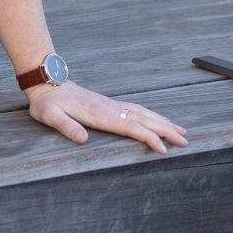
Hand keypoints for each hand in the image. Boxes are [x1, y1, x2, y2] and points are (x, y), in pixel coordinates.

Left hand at [26, 82, 187, 154]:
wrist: (47, 82)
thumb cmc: (48, 103)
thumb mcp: (50, 116)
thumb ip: (66, 127)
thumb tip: (83, 140)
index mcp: (100, 114)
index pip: (130, 127)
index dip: (148, 138)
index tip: (163, 149)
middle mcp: (110, 108)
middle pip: (144, 119)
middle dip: (165, 130)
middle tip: (185, 141)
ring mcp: (111, 105)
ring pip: (143, 113)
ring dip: (163, 122)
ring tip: (181, 131)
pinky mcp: (109, 104)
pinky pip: (136, 110)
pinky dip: (151, 115)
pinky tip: (158, 119)